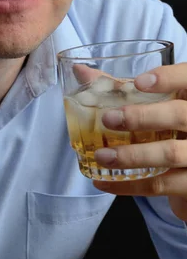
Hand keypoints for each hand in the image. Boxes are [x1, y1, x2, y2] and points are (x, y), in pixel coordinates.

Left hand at [92, 63, 186, 221]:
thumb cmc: (168, 127)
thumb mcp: (153, 103)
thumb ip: (121, 87)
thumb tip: (81, 72)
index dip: (169, 79)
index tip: (139, 82)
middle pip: (179, 115)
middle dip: (142, 117)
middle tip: (108, 119)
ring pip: (170, 153)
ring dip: (132, 155)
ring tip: (102, 156)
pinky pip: (162, 185)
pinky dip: (130, 185)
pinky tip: (104, 182)